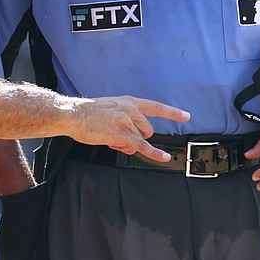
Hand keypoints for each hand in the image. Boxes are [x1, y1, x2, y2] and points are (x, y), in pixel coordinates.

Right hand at [71, 96, 188, 162]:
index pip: (155, 107)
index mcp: (129, 101)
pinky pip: (142, 146)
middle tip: (117, 136)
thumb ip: (126, 118)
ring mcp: (128, 122)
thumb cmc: (89, 113)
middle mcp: (131, 110)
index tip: (186, 116)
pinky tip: (164, 158)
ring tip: (111, 138)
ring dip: (128, 144)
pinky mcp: (123, 134)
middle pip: (148, 130)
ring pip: (141, 139)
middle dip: (137, 137)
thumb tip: (133, 138)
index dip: (172, 112)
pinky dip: (154, 153)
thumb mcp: (111, 107)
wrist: (74, 114)